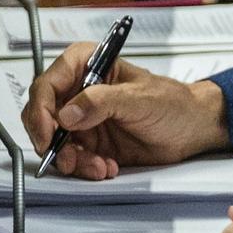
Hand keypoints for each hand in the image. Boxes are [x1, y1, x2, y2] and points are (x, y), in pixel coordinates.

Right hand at [23, 41, 230, 178]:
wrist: (192, 129)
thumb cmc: (173, 103)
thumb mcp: (140, 98)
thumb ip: (102, 102)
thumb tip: (67, 112)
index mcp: (87, 65)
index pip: (47, 84)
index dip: (40, 109)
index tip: (48, 133)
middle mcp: (79, 91)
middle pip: (42, 116)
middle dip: (52, 141)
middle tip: (68, 159)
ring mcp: (82, 118)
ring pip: (55, 142)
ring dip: (72, 159)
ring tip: (98, 166)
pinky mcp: (89, 142)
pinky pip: (72, 158)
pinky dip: (85, 167)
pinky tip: (106, 167)